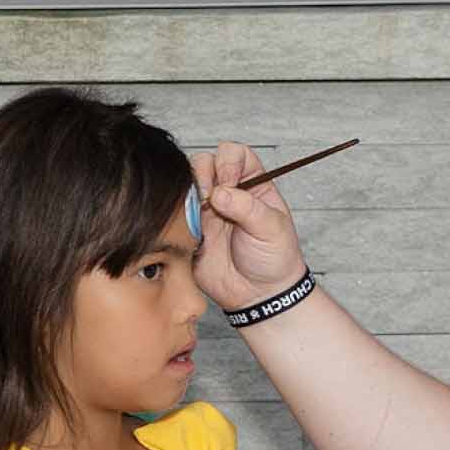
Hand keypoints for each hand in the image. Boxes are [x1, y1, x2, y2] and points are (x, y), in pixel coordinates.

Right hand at [189, 142, 307, 309]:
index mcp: (252, 184)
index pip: (235, 153)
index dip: (228, 162)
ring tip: (200, 217)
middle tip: (211, 201)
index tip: (230, 183)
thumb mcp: (272, 230)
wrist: (260, 295)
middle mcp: (227, 192)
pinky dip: (177, 217)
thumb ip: (248, 208)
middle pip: (205, 162)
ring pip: (186, 185)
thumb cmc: (275, 259)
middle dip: (204, 176)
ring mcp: (206, 209)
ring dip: (188, 195)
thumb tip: (220, 193)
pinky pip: (174, 214)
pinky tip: (190, 231)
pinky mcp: (190, 229)